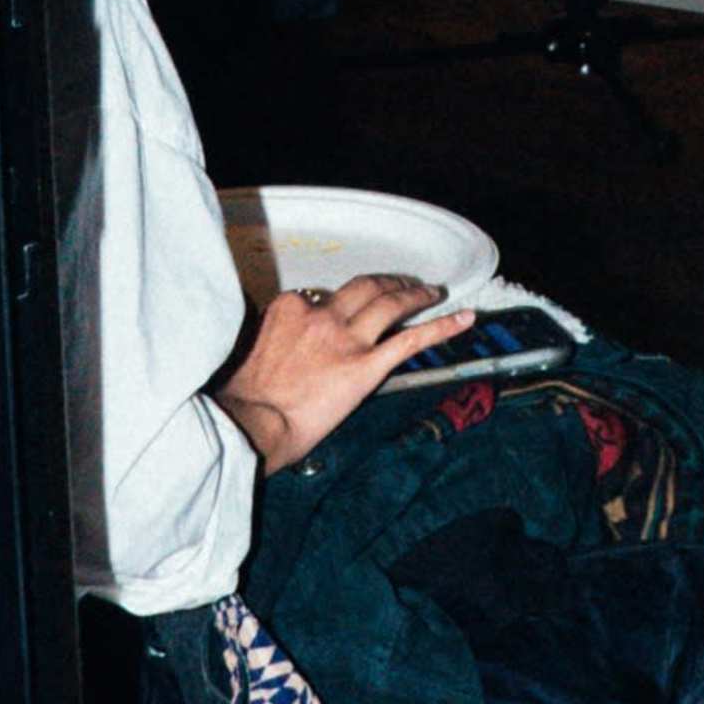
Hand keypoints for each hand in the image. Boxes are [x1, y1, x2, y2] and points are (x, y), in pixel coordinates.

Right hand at [216, 271, 463, 469]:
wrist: (248, 422)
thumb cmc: (241, 398)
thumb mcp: (244, 350)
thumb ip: (268, 337)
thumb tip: (275, 346)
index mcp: (290, 309)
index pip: (323, 296)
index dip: (339, 302)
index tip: (345, 309)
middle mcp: (321, 316)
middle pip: (364, 287)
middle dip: (388, 282)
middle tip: (403, 284)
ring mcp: (346, 339)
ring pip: (390, 303)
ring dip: (414, 294)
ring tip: (431, 292)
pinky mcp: (366, 366)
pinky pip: (410, 340)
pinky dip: (441, 327)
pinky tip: (462, 318)